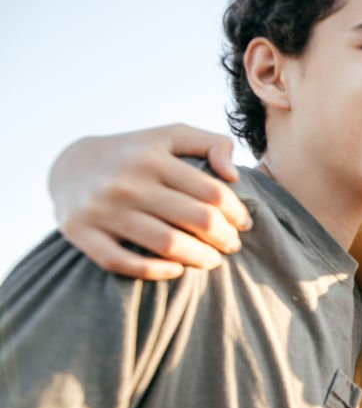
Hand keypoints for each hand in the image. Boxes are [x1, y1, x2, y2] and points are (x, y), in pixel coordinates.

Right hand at [49, 124, 251, 279]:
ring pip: (168, 244)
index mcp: (152, 157)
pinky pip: (125, 263)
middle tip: (232, 245)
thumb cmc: (137, 153)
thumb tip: (234, 175)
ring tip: (213, 259)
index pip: (212, 192)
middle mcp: (126, 182)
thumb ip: (212, 143)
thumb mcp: (171, 136)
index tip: (244, 223)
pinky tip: (177, 270)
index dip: (237, 212)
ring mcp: (102, 209)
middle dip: (224, 237)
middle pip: (196, 219)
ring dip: (200, 258)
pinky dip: (158, 271)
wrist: (70, 165)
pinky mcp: (81, 233)